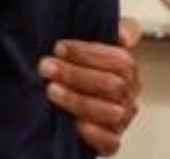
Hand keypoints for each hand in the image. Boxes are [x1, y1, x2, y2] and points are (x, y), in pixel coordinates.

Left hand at [39, 17, 142, 155]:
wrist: (64, 98)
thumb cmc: (76, 68)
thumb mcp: (86, 45)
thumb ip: (109, 31)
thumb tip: (123, 35)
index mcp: (126, 71)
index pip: (120, 60)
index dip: (88, 53)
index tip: (59, 47)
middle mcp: (126, 95)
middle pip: (113, 85)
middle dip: (75, 74)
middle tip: (45, 67)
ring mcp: (120, 118)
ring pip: (110, 113)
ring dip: (77, 100)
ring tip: (50, 90)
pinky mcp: (109, 140)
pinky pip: (109, 141)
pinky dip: (92, 133)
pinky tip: (73, 122)